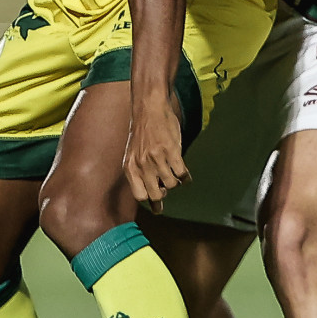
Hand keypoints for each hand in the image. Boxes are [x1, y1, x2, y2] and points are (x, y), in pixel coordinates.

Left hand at [124, 90, 189, 211]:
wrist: (149, 109)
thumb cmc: (142, 135)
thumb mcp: (134, 157)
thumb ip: (141, 180)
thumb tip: (155, 208)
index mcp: (130, 167)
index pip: (140, 196)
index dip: (151, 199)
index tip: (157, 196)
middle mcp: (142, 164)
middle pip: (157, 194)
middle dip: (164, 192)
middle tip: (166, 185)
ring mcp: (157, 158)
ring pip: (172, 185)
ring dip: (175, 182)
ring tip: (174, 172)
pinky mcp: (172, 151)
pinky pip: (182, 174)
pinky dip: (186, 177)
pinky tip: (184, 173)